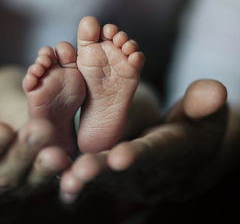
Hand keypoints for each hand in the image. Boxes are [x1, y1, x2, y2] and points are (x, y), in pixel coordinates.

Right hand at [0, 94, 70, 196]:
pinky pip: (52, 170)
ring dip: (46, 162)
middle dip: (21, 154)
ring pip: (32, 174)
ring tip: (59, 146)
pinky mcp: (36, 170)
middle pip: (6, 170)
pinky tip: (79, 154)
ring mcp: (15, 178)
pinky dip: (66, 165)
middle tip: (37, 133)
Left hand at [60, 79, 228, 203]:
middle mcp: (143, 168)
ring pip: (100, 177)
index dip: (138, 154)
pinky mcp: (109, 172)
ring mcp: (124, 174)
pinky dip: (73, 178)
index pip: (153, 152)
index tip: (122, 157)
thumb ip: (204, 106)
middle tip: (80, 173)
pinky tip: (58, 181)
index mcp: (167, 153)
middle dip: (100, 171)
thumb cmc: (196, 131)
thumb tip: (214, 92)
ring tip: (63, 181)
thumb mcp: (206, 119)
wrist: (184, 157)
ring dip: (80, 179)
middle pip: (119, 171)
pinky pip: (89, 173)